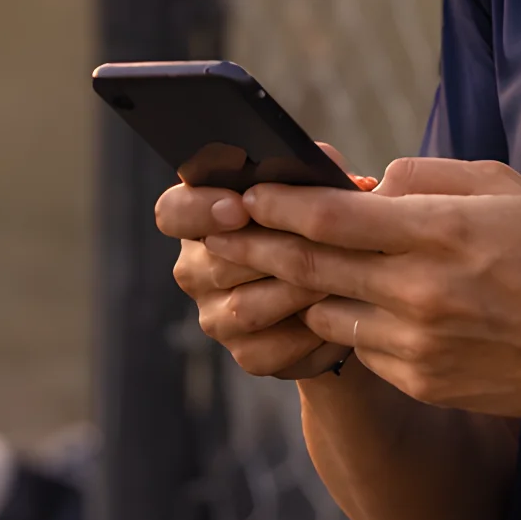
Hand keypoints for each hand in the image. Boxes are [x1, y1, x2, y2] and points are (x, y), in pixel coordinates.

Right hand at [156, 149, 367, 380]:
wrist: (348, 296)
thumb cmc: (322, 230)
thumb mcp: (320, 192)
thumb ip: (313, 172)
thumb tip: (324, 165)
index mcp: (201, 216)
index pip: (172, 212)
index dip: (199, 210)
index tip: (241, 208)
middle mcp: (196, 267)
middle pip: (217, 263)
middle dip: (274, 252)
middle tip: (323, 243)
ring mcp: (214, 315)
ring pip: (246, 307)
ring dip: (297, 292)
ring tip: (339, 276)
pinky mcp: (245, 353)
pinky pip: (270, 348)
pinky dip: (308, 333)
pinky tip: (335, 315)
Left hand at [202, 157, 520, 415]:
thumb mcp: (501, 188)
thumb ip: (427, 177)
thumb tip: (367, 185)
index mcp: (440, 232)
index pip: (330, 216)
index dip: (278, 203)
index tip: (249, 192)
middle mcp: (420, 291)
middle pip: (311, 266)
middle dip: (259, 246)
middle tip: (227, 232)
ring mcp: (418, 344)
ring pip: (326, 313)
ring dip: (302, 290)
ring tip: (283, 270)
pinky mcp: (422, 381)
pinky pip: (361, 348)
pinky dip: (350, 325)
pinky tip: (354, 308)